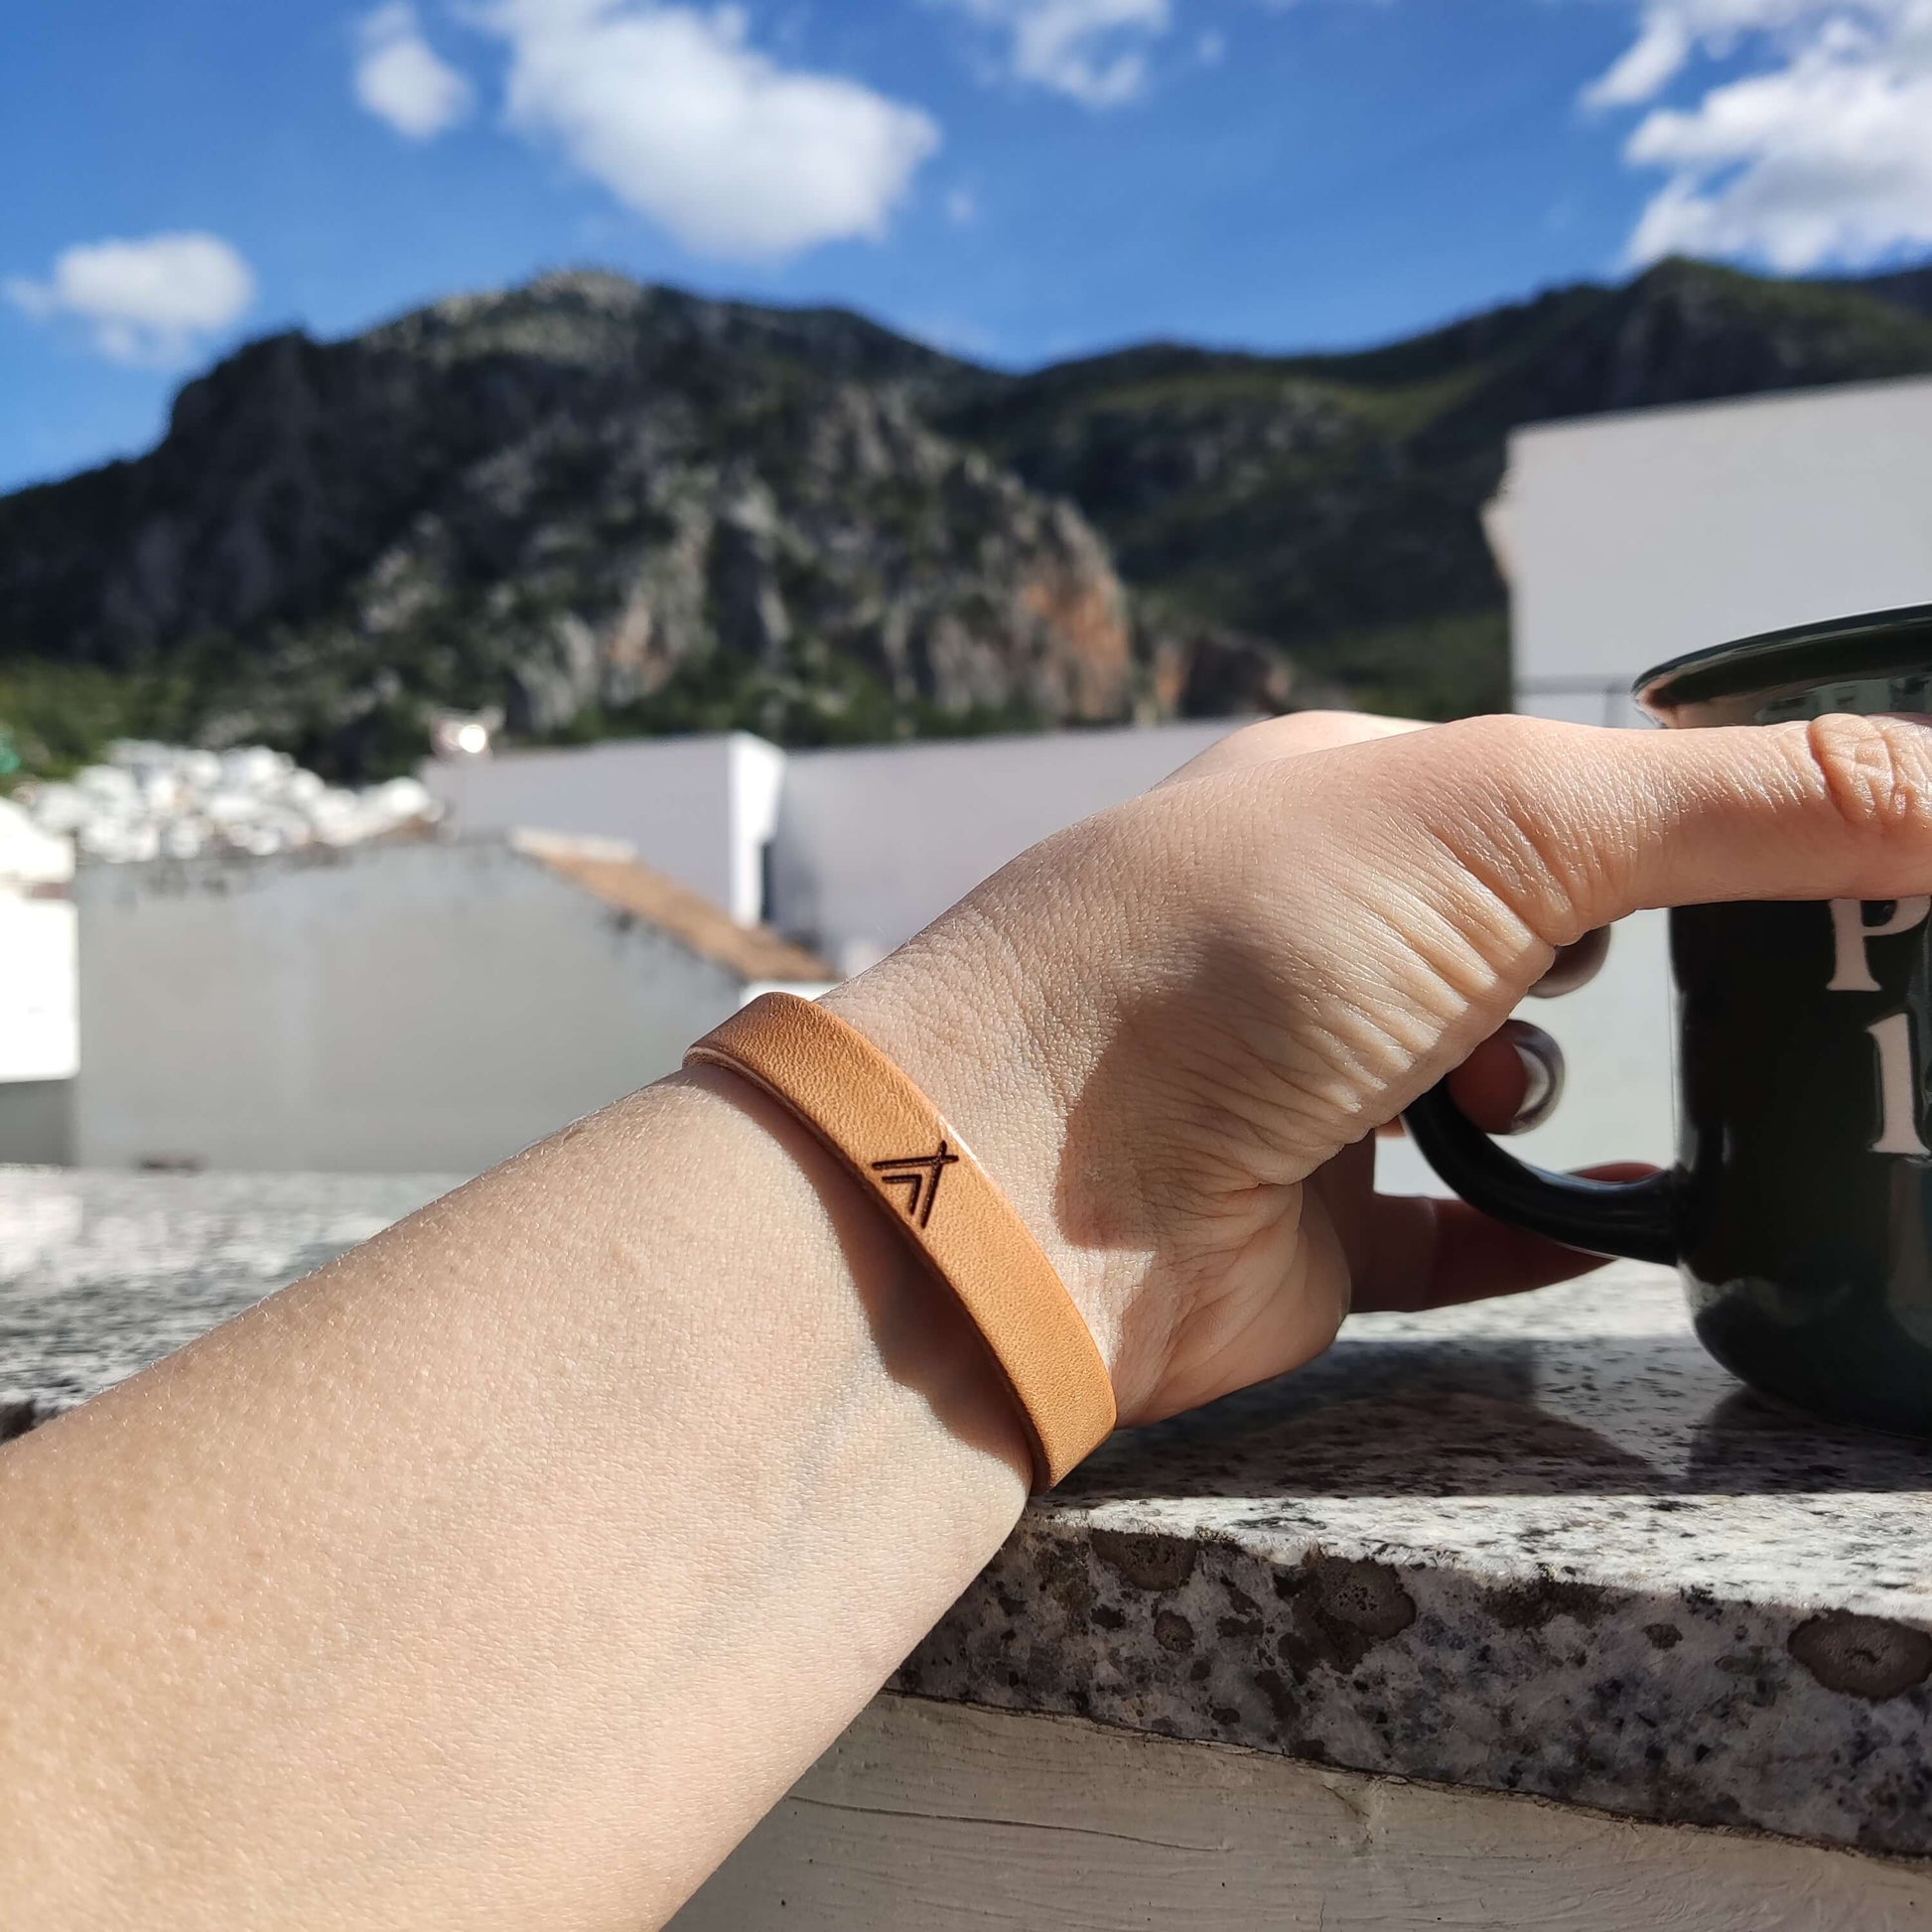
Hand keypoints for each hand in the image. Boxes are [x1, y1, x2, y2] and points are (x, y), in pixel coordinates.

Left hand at [828, 708, 1931, 1425]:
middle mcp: (1315, 931)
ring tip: (1505, 1082)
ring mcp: (1304, 1081)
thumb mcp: (1511, 821)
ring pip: (1483, 1081)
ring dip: (1538, 1084)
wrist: (1025, 1176)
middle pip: (1520, 934)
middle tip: (1737, 981)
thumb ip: (1743, 803)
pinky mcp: (1303, 1231)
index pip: (1548, 787)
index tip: (1808, 860)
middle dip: (1614, 950)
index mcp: (1346, 798)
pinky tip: (1616, 1215)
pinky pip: (1453, 1234)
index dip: (1681, 818)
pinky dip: (1538, 1226)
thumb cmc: (1237, 951)